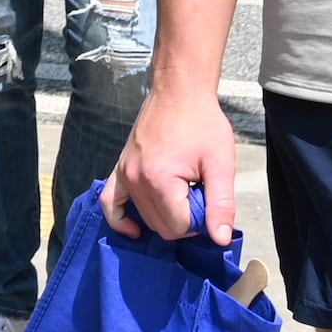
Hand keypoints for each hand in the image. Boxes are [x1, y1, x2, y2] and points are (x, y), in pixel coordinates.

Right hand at [106, 81, 239, 243]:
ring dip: (165, 216)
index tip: (210, 200)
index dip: (202, 221)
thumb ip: (221, 204)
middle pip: (161, 227)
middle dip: (185, 220)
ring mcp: (123, 174)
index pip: (180, 226)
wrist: (179, 91)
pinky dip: (120, 220)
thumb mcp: (221, 163)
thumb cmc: (202, 122)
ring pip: (144, 219)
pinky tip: (135, 229)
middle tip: (199, 196)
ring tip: (182, 193)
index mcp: (159, 179)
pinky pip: (109, 203)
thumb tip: (220, 239)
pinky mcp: (119, 169)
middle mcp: (135, 179)